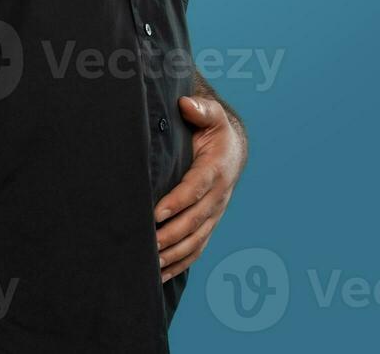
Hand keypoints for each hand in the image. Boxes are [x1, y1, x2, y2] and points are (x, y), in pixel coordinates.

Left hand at [153, 95, 246, 281]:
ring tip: (149, 263)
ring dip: (173, 253)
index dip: (177, 201)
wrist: (233, 149)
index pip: (196, 188)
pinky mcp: (208, 225)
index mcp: (217, 168)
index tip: (156, 213)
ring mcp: (214, 214)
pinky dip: (178, 264)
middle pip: (194, 220)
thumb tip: (186, 103)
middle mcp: (218, 196)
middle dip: (170, 234)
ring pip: (195, 240)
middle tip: (146, 242)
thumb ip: (200, 109)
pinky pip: (195, 249)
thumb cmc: (214, 129)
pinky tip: (158, 275)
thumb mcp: (211, 114)